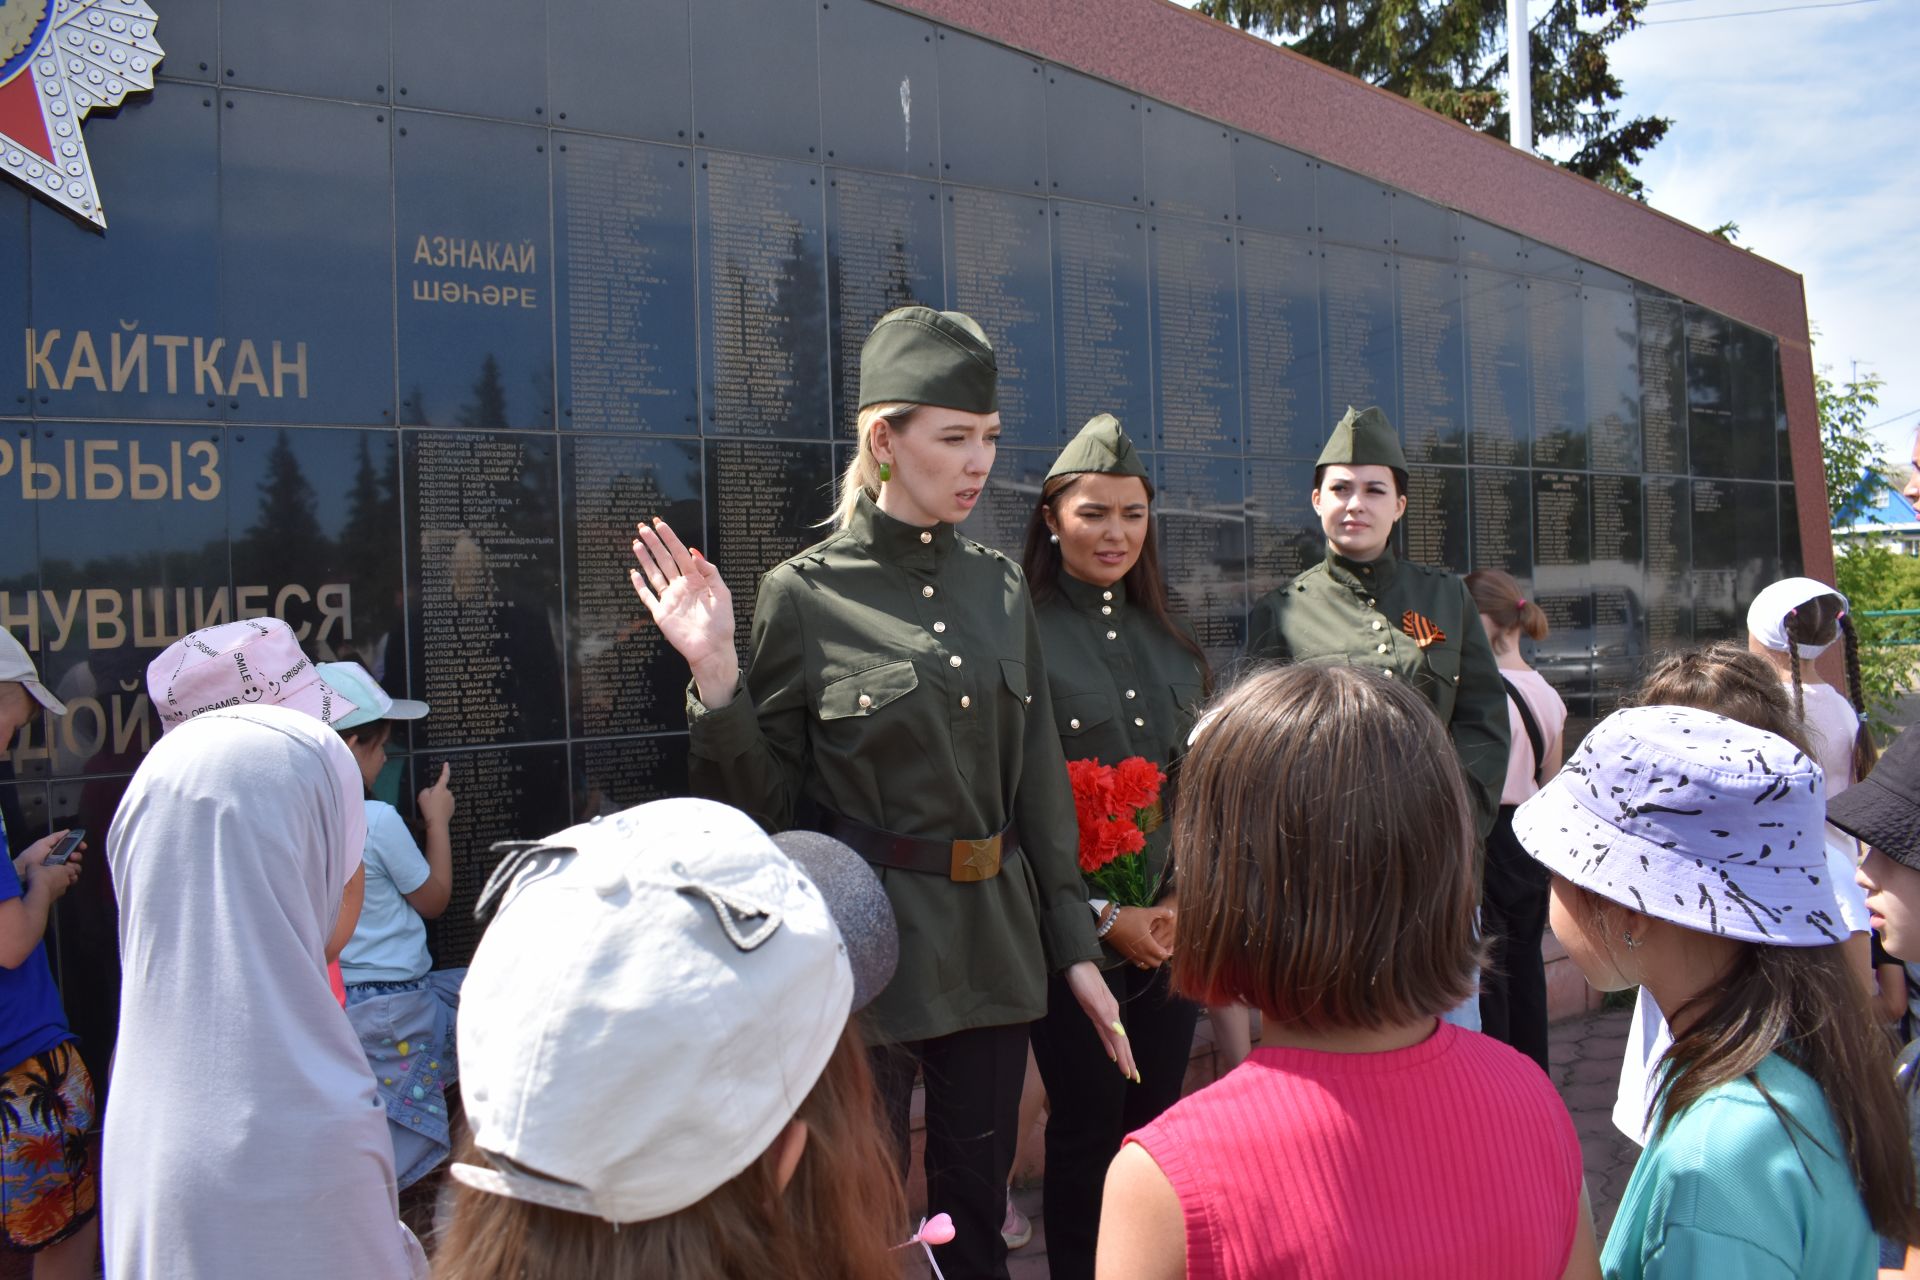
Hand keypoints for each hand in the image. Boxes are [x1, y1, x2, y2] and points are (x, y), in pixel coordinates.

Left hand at [19, 831, 80, 901]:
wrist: (21, 874)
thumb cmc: (31, 857)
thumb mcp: (41, 844)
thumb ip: (55, 837)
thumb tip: (68, 830)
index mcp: (58, 852)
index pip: (73, 848)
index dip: (79, 846)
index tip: (83, 846)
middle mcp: (61, 862)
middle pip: (76, 858)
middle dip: (77, 856)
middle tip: (72, 857)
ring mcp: (61, 872)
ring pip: (75, 869)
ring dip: (75, 867)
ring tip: (68, 868)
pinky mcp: (60, 882)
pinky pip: (71, 880)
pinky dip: (73, 878)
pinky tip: (69, 876)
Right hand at [417, 762, 454, 828]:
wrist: (437, 822)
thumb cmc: (429, 808)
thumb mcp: (422, 796)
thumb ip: (426, 790)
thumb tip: (431, 790)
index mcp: (441, 788)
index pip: (444, 776)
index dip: (445, 769)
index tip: (446, 763)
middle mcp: (448, 792)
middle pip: (441, 789)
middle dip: (436, 793)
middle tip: (429, 801)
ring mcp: (452, 800)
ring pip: (443, 797)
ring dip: (439, 800)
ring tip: (432, 808)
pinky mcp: (453, 808)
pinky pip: (446, 804)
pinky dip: (442, 806)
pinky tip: (437, 812)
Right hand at [630, 518, 738, 704]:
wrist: (712, 649)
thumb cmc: (721, 624)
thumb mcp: (722, 594)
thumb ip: (709, 572)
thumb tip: (694, 552)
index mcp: (696, 580)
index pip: (680, 554)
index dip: (670, 539)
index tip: (660, 524)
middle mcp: (681, 587)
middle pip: (665, 560)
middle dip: (654, 544)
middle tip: (643, 527)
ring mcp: (670, 600)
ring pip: (654, 574)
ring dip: (645, 559)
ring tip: (636, 543)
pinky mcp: (661, 614)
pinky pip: (648, 597)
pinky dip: (639, 585)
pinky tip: (633, 573)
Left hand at [1065, 960, 1138, 1082]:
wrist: (1076, 963)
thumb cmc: (1083, 979)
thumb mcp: (1093, 997)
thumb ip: (1106, 1015)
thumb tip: (1119, 1033)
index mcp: (1111, 1013)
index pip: (1120, 1041)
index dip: (1126, 1058)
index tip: (1131, 1075)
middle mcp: (1110, 1015)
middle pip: (1121, 1042)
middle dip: (1128, 1059)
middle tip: (1135, 1077)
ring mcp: (1104, 1013)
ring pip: (1115, 1039)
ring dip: (1121, 1054)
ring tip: (1127, 1068)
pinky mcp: (1096, 1011)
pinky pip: (1105, 1033)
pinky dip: (1109, 1044)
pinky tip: (1111, 1051)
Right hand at [1106, 905, 1174, 969]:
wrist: (1108, 921)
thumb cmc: (1128, 917)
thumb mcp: (1147, 913)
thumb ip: (1162, 913)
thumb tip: (1172, 913)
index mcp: (1148, 945)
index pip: (1163, 956)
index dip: (1169, 952)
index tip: (1170, 945)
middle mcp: (1141, 954)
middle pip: (1156, 963)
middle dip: (1161, 957)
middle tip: (1163, 948)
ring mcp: (1132, 956)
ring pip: (1146, 965)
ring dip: (1151, 960)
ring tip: (1153, 951)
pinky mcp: (1125, 954)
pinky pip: (1137, 963)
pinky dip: (1142, 960)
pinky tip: (1142, 950)